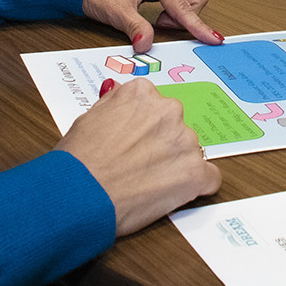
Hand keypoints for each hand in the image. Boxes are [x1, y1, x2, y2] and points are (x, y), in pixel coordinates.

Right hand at [55, 78, 220, 234]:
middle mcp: (168, 111)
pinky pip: (209, 177)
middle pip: (173, 127)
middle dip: (161, 144)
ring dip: (175, 165)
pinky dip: (196, 186)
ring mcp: (184, 141)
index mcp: (143, 94)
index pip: (154, 106)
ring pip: (189, 151)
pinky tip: (175, 193)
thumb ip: (113, 104)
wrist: (78, 195)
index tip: (135, 141)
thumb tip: (118, 91)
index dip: (144, 128)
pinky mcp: (194, 173)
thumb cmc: (77, 162)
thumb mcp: (88, 118)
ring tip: (146, 183)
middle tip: (138, 164)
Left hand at [82, 0, 221, 51]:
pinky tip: (158, 19)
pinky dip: (174, 13)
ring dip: (179, 15)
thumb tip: (148, 45)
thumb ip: (136, 28)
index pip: (182, 4)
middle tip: (161, 25)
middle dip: (186, 16)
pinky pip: (179, 1)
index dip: (196, 24)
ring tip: (157, 22)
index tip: (211, 37)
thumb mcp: (116, 12)